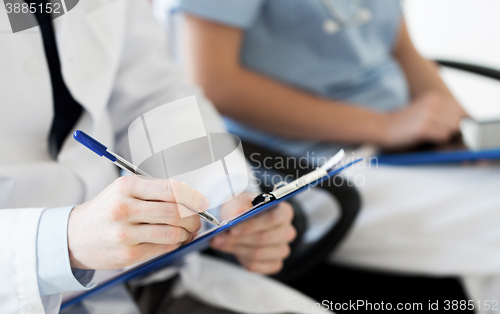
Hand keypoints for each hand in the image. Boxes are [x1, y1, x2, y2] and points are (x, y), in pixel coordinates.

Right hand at [68, 176, 208, 269]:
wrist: (74, 236)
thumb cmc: (105, 210)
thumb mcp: (124, 189)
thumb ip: (154, 190)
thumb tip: (189, 197)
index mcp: (126, 187)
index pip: (170, 189)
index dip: (192, 196)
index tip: (201, 202)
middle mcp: (124, 208)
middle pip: (175, 212)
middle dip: (193, 217)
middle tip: (197, 220)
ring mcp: (125, 233)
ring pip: (172, 232)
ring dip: (186, 233)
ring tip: (186, 230)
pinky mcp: (127, 254)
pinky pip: (164, 247)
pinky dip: (175, 243)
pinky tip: (174, 239)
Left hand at [210, 193, 295, 273]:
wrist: (243, 219)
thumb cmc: (244, 208)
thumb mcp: (239, 201)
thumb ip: (238, 206)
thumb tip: (237, 213)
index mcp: (284, 212)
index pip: (272, 219)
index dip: (252, 225)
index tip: (232, 229)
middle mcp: (287, 232)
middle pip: (264, 238)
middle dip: (238, 239)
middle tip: (218, 237)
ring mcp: (282, 249)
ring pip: (258, 254)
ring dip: (235, 248)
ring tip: (218, 242)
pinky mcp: (274, 264)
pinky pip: (256, 266)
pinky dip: (239, 258)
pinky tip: (229, 249)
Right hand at [382, 90, 467, 147]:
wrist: (382, 127)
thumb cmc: (404, 123)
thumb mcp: (424, 110)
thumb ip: (443, 112)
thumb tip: (465, 122)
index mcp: (434, 96)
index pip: (461, 110)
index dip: (457, 121)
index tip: (448, 128)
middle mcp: (432, 103)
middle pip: (459, 120)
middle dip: (452, 129)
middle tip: (436, 133)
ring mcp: (428, 115)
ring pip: (453, 128)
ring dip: (445, 135)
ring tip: (429, 135)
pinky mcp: (423, 128)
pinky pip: (443, 136)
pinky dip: (438, 140)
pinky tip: (426, 138)